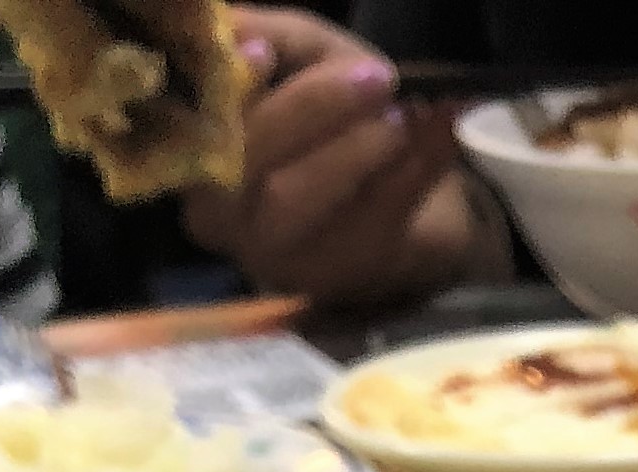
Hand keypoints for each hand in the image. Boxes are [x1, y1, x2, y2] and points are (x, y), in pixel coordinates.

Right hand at [181, 9, 490, 308]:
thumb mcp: (307, 58)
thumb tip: (241, 30)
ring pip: (293, 197)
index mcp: (198, 149)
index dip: (224, 90)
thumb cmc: (335, 117)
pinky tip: (440, 136)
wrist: (400, 190)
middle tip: (375, 78)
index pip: (196, 121)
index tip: (266, 53)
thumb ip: (275, 36)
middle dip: (309, 108)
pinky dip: (410, 173)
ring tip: (401, 120)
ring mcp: (270, 250)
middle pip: (243, 159)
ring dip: (353, 151)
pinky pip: (364, 221)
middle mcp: (217, 210)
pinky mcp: (329, 275)